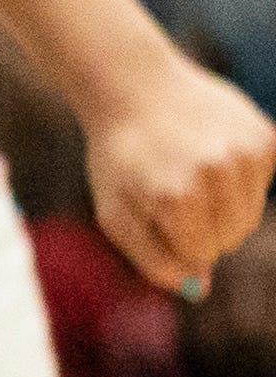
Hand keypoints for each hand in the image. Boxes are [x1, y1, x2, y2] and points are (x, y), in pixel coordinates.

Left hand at [83, 49, 275, 293]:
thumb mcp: (115, 214)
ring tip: (189, 169)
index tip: (156, 210)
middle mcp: (218, 174)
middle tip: (171, 189)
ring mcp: (247, 153)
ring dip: (222, 203)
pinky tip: (210, 151)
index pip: (201, 253)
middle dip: (201, 226)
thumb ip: (154, 260)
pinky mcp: (266, 136)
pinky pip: (261, 184)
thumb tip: (198, 290)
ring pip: (250, 214)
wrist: (135, 86)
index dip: (176, 238)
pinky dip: (238, 177)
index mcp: (178, 198)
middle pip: (231, 238)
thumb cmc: (119, 157)